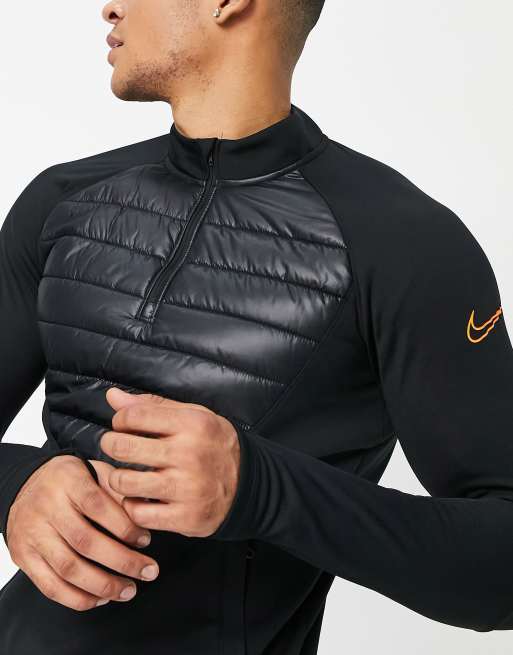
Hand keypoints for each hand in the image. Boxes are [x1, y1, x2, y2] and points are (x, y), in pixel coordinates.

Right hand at [5, 455, 159, 611]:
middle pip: (85, 541)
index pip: (98, 506)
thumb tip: (149, 511)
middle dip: (122, 561)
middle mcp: (46, 507)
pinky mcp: (23, 557)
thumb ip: (119, 489)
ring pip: (68, 568)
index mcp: (68, 480)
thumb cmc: (72, 480)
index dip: (124, 526)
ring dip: (103, 585)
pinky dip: (77, 598)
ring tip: (128, 590)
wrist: (27, 485)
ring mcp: (32, 534)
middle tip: (148, 571)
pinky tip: (100, 598)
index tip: (145, 539)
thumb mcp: (95, 471)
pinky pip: (50, 586)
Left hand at [100, 388, 240, 537]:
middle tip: (115, 448)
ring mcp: (188, 488)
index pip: (133, 416)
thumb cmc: (213, 445)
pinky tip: (140, 498)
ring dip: (118, 479)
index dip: (120, 420)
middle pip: (123, 447)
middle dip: (110, 445)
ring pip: (124, 483)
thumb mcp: (192, 416)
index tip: (124, 426)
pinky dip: (132, 506)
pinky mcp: (186, 517)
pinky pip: (138, 513)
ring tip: (125, 475)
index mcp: (192, 424)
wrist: (249, 485)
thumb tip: (112, 397)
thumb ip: (153, 406)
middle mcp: (190, 454)